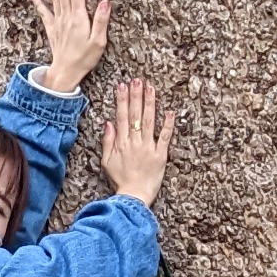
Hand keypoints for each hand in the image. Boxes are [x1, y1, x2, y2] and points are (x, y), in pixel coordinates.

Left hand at [27, 0, 111, 97]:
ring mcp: (57, 22)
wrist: (66, 72)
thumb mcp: (99, 42)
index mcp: (79, 18)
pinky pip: (44, 13)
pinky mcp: (52, 29)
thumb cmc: (85, 58)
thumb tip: (105, 1)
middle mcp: (66, 17)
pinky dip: (38, 3)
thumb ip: (101, 20)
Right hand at [102, 76, 174, 205]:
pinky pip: (165, 137)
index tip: (123, 86)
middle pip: (135, 115)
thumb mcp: (107, 161)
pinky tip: (169, 111)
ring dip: (149, 103)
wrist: (133, 196)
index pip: (121, 116)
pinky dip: (167, 124)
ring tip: (150, 88)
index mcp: (121, 143)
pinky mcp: (160, 155)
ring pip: (148, 121)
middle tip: (137, 80)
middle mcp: (134, 142)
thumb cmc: (120, 180)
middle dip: (136, 96)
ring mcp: (148, 147)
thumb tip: (108, 122)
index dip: (122, 100)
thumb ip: (108, 141)